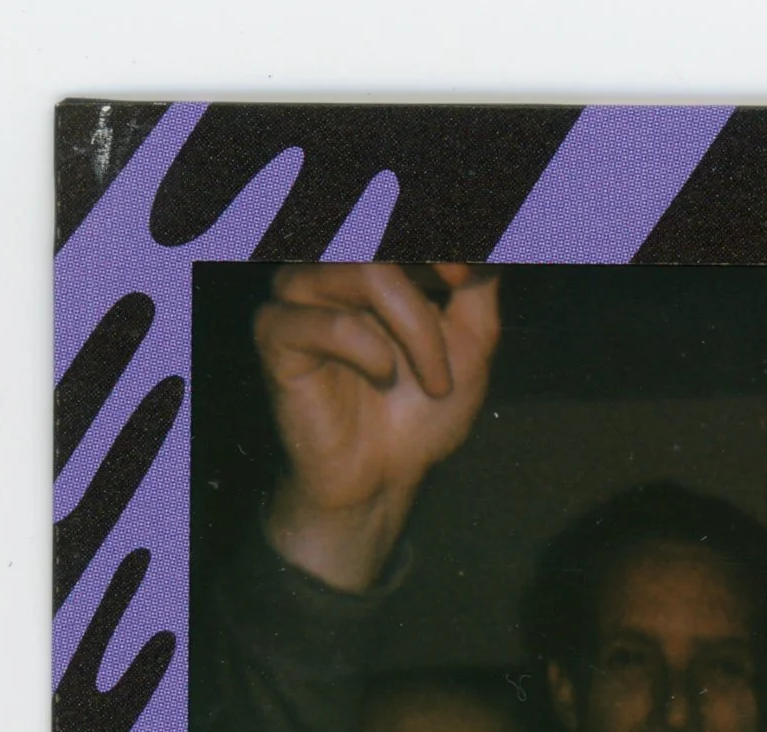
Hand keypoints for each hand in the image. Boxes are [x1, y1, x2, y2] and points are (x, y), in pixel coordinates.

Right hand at [256, 262, 500, 594]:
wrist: (383, 478)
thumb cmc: (419, 413)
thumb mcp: (468, 347)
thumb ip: (477, 290)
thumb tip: (491, 242)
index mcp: (371, 263)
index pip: (392, 220)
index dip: (436, 236)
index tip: (468, 275)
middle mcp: (330, 267)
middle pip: (386, 238)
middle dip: (436, 275)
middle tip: (461, 306)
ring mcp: (298, 296)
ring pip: (366, 272)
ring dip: (416, 326)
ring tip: (435, 381)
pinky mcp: (275, 334)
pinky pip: (326, 322)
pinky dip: (370, 351)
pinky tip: (383, 378)